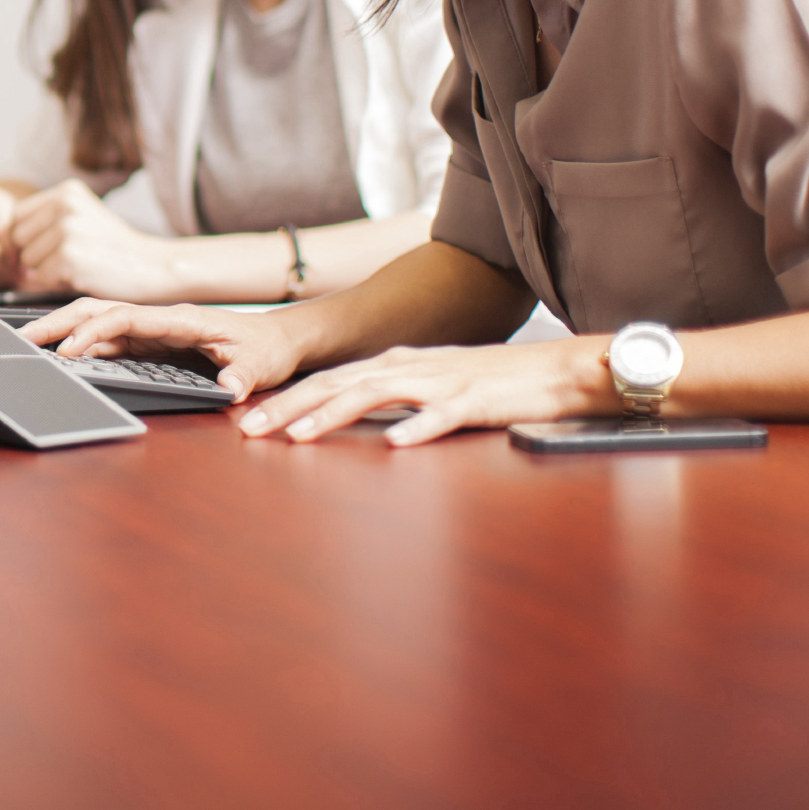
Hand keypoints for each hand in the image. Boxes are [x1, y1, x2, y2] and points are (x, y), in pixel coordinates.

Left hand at [11, 180, 176, 299]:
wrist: (152, 267)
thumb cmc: (113, 247)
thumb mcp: (81, 216)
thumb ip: (45, 218)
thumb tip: (0, 237)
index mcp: (66, 191)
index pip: (17, 216)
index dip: (29, 238)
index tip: (50, 247)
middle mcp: (64, 205)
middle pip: (17, 239)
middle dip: (36, 255)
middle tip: (69, 258)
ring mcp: (67, 231)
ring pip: (26, 261)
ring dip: (46, 271)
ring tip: (78, 265)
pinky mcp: (69, 258)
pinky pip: (39, 278)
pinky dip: (55, 284)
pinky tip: (80, 276)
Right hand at [22, 297, 306, 401]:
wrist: (280, 338)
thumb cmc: (268, 346)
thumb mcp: (261, 364)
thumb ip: (243, 375)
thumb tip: (229, 389)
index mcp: (180, 318)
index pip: (126, 317)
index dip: (94, 331)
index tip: (68, 350)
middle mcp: (161, 320)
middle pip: (99, 311)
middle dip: (59, 323)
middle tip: (23, 341)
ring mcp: (154, 330)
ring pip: (98, 321)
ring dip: (63, 329)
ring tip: (29, 344)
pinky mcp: (152, 342)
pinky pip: (109, 338)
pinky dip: (80, 342)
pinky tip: (60, 354)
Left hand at [236, 336, 612, 446]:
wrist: (560, 370)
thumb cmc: (496, 382)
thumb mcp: (432, 385)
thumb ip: (393, 395)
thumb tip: (352, 414)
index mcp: (397, 364)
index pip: (329, 380)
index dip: (286, 398)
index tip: (248, 420)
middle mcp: (411, 367)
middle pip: (337, 384)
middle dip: (289, 406)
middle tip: (250, 429)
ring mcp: (443, 382)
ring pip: (376, 395)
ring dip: (333, 415)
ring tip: (298, 436)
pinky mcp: (477, 400)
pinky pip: (442, 416)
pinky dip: (415, 428)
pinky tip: (393, 444)